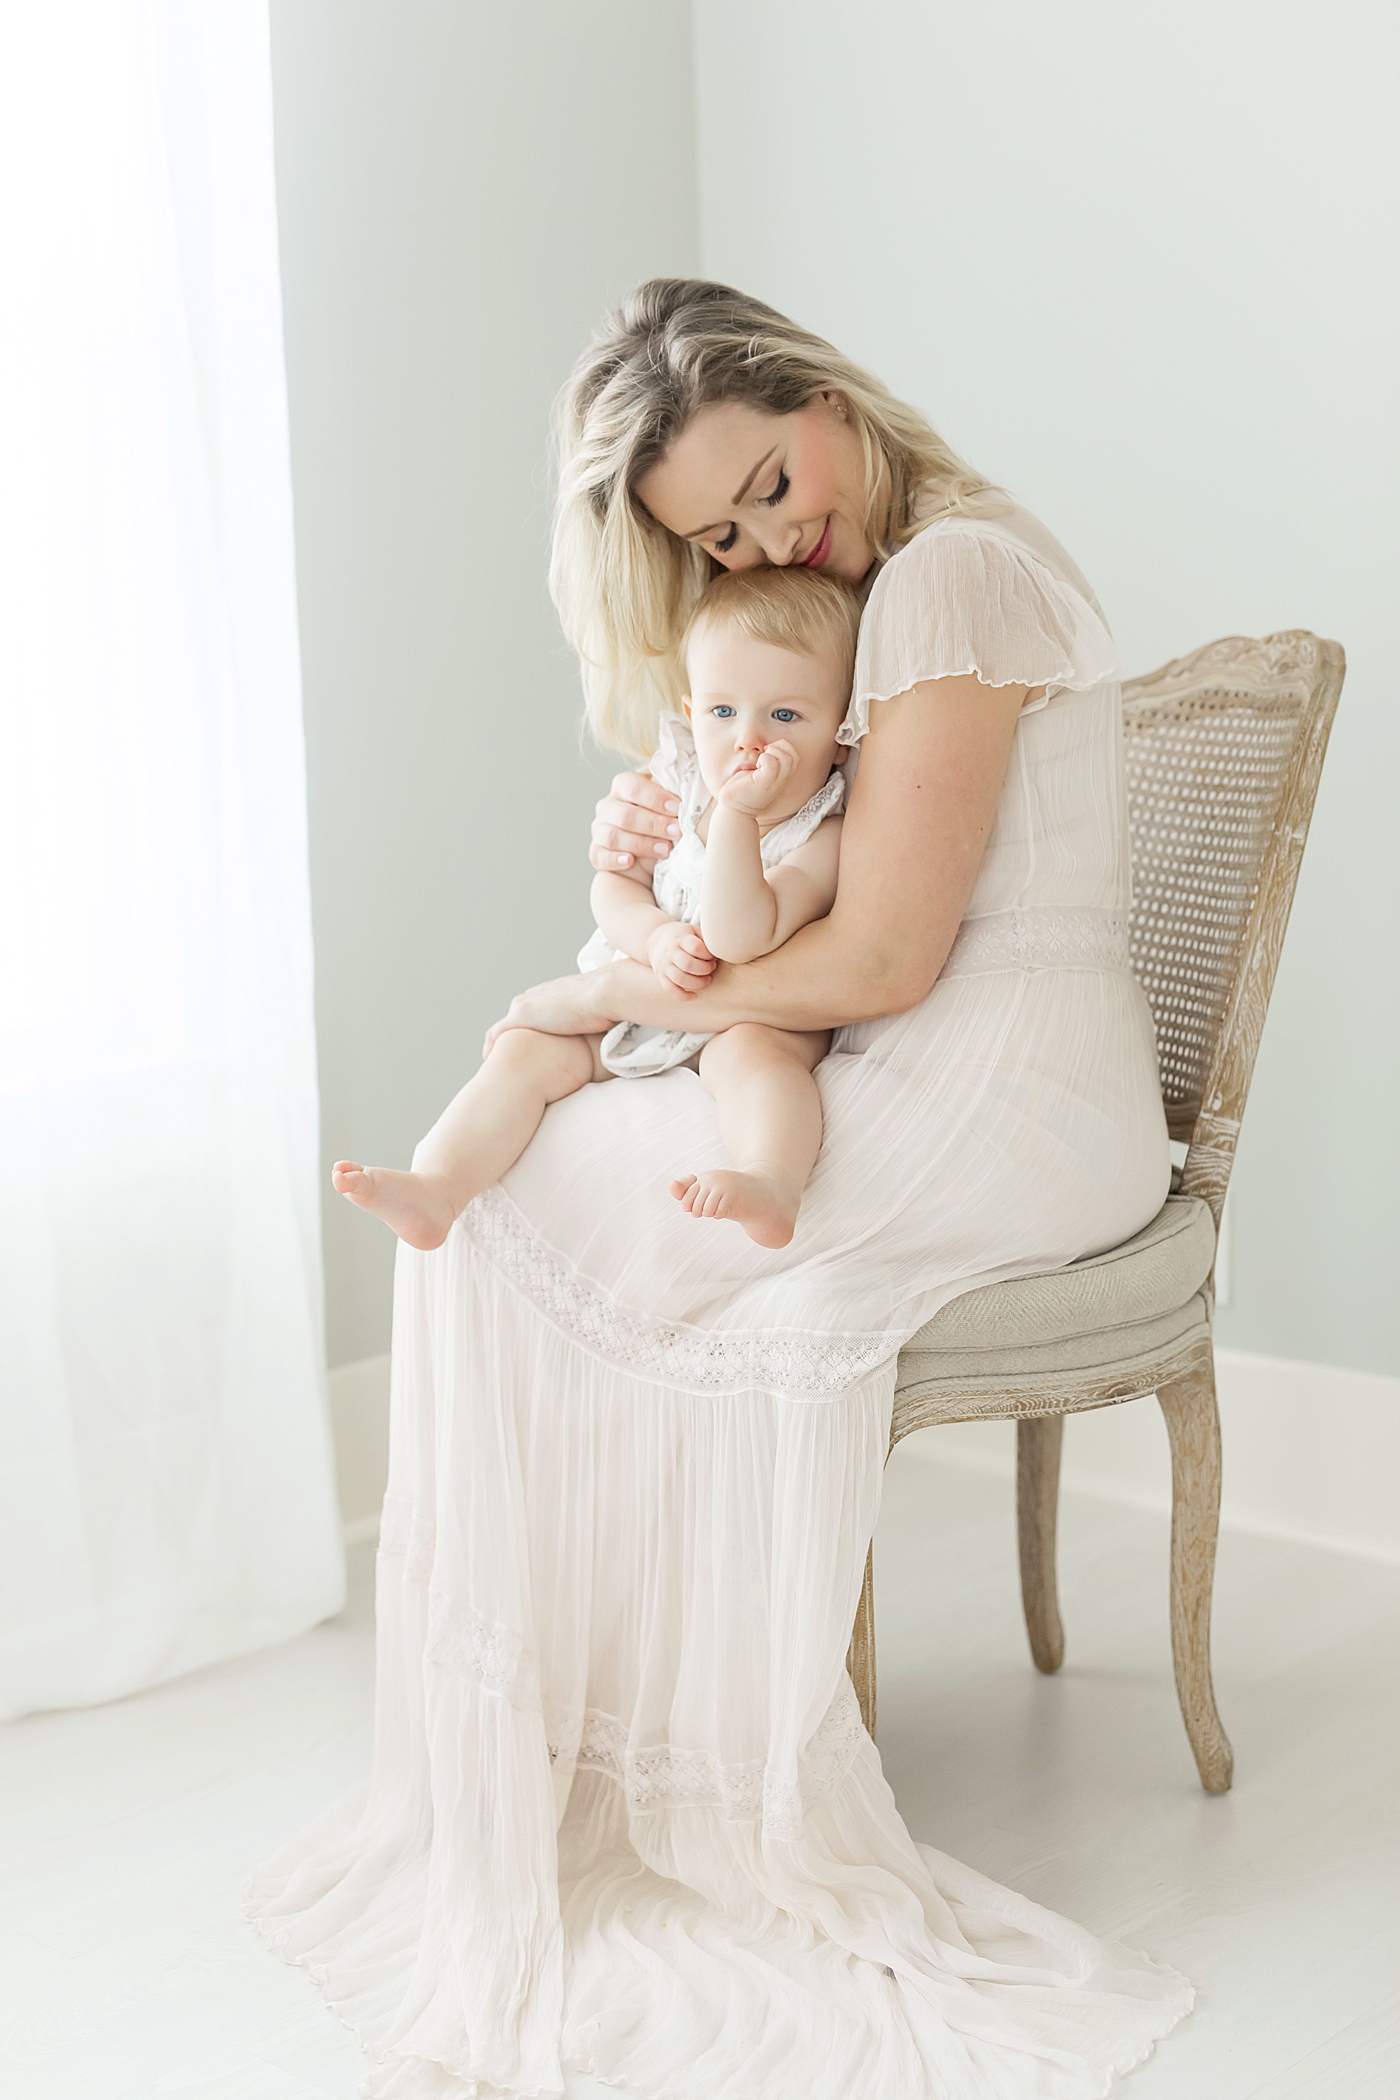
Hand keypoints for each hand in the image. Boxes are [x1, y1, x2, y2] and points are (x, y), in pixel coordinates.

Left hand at [483, 973, 619, 1057]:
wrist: (607, 993)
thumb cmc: (612, 1002)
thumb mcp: (604, 1010)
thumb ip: (598, 1020)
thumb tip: (614, 1034)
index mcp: (553, 992)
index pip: (536, 1009)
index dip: (533, 1027)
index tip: (535, 1043)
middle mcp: (535, 995)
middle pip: (516, 1016)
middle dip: (513, 1036)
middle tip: (512, 1056)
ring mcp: (526, 1005)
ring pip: (504, 1027)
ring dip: (501, 1043)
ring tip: (498, 1061)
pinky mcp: (521, 1017)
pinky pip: (496, 1034)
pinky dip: (491, 1046)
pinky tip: (488, 1059)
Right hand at [590, 769, 681, 875]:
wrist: (649, 844)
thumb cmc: (664, 817)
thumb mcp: (668, 801)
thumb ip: (676, 792)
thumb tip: (694, 791)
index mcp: (623, 786)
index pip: (633, 786)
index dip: (655, 798)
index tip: (678, 809)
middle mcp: (607, 806)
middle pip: (625, 814)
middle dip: (653, 824)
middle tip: (677, 832)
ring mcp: (599, 829)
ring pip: (613, 836)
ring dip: (641, 844)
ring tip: (666, 850)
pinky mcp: (596, 851)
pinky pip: (598, 856)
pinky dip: (614, 859)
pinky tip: (630, 861)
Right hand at [646, 919, 717, 996]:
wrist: (658, 941)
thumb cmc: (684, 937)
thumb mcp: (694, 931)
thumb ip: (707, 939)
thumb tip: (723, 950)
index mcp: (680, 939)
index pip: (695, 947)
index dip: (707, 954)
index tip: (713, 956)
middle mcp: (670, 953)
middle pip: (687, 964)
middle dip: (705, 969)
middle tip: (712, 967)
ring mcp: (665, 966)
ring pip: (680, 979)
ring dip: (698, 983)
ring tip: (707, 980)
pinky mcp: (662, 978)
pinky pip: (671, 990)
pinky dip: (684, 996)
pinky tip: (695, 996)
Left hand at [716, 742, 798, 817]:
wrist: (733, 810)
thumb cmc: (742, 790)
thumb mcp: (758, 773)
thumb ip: (765, 762)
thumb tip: (765, 747)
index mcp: (781, 778)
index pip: (795, 757)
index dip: (784, 748)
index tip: (768, 751)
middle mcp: (781, 781)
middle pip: (794, 757)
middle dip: (780, 747)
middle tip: (764, 753)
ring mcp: (774, 783)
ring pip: (786, 759)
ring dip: (772, 752)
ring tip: (760, 760)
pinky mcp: (763, 784)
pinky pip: (771, 764)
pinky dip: (764, 759)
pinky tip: (755, 766)